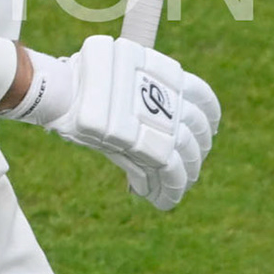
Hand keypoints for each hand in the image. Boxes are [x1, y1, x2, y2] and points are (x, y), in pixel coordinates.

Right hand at [0, 35, 219, 209]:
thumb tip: (139, 124)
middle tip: (190, 164)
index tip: (207, 130)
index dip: (209, 117)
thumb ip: (133, 98)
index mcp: (165, 73)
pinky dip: (170, 190)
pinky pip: (173, 173)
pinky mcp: (155, 147)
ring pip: (190, 154)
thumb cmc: (77, 80)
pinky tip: (164, 201)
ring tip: (176, 187)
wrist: (64, 89)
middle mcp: (172, 96)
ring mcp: (165, 121)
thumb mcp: (113, 79)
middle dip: (198, 150)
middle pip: (199, 129)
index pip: (202, 97)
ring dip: (187, 174)